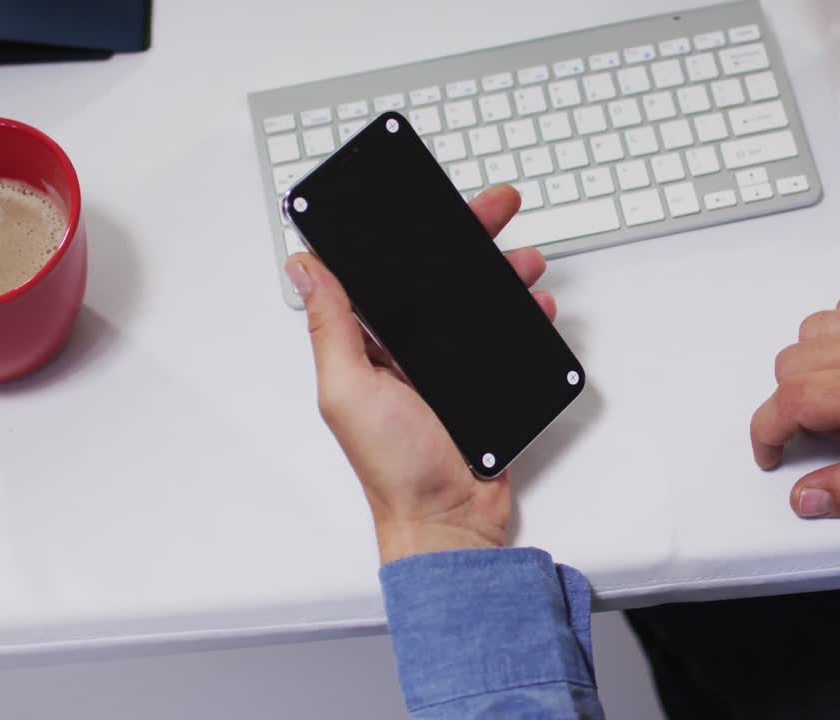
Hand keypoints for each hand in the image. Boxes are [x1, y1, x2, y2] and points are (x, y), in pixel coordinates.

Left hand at [285, 185, 554, 563]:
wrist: (450, 519)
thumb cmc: (394, 469)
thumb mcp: (348, 390)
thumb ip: (331, 326)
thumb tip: (304, 266)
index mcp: (367, 344)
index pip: (381, 272)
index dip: (401, 233)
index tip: (421, 200)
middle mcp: (406, 348)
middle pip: (437, 276)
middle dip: (469, 238)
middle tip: (496, 208)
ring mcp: (447, 364)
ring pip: (478, 300)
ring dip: (503, 273)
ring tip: (524, 261)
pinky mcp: (484, 380)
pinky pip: (506, 336)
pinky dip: (525, 316)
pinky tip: (535, 307)